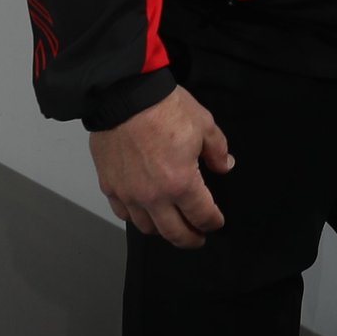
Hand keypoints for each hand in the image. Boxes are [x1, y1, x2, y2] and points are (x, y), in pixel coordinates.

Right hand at [87, 86, 232, 248]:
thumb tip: (225, 166)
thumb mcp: (204, 124)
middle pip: (174, 232)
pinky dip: (138, 219)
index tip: (216, 223)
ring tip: (173, 226)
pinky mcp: (111, 188)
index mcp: (181, 183)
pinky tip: (146, 213)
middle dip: (190, 239)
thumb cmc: (164, 108)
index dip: (212, 222)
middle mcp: (153, 197)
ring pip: (147, 228)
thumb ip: (217, 150)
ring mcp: (129, 195)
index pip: (201, 214)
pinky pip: (125, 214)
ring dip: (163, 231)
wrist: (125, 97)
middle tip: (198, 238)